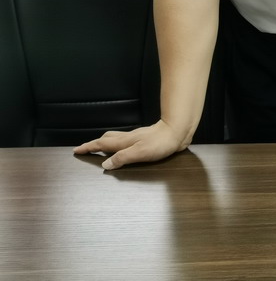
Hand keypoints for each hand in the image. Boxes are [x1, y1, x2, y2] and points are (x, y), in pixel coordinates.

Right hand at [72, 120, 188, 169]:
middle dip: (95, 144)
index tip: (76, 150)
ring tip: (101, 149)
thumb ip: (122, 158)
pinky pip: (127, 141)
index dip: (89, 147)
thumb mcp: (139, 153)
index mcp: (125, 142)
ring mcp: (138, 137)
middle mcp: (129, 138)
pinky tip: (124, 148)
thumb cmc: (160, 143)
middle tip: (86, 149)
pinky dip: (119, 144)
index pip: (102, 144)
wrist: (178, 131)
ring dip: (106, 143)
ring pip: (117, 138)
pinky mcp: (146, 139)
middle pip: (108, 139)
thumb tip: (105, 165)